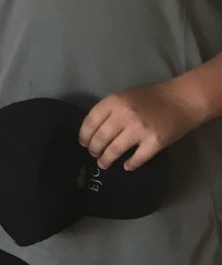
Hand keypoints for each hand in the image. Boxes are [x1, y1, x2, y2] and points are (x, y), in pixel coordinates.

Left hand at [80, 82, 200, 170]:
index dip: (84, 135)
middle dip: (94, 149)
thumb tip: (92, 131)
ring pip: (115, 150)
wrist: (181, 101)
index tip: (83, 143)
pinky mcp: (155, 142)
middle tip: (93, 154)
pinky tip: (126, 166)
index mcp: (114, 101)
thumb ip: (109, 111)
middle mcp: (124, 115)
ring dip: (106, 159)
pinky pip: (137, 159)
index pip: (90, 122)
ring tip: (103, 164)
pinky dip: (130, 165)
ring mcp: (140, 130)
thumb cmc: (149, 98)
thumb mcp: (123, 97)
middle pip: (100, 138)